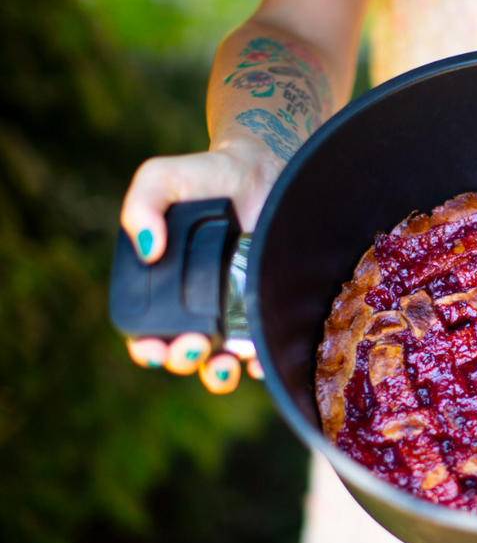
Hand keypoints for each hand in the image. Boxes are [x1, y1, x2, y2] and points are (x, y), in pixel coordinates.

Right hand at [119, 139, 280, 392]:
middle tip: (192, 346)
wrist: (265, 168)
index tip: (154, 348)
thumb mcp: (163, 178)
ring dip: (220, 374)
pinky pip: (264, 344)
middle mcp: (197, 304)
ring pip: (224, 359)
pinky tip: (260, 357)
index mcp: (164, 284)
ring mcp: (236, 309)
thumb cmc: (208, 174)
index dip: (146, 348)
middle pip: (185, 352)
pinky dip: (261, 359)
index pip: (147, 331)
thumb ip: (142, 204)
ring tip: (224, 365)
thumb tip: (147, 249)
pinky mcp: (269, 305)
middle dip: (184, 360)